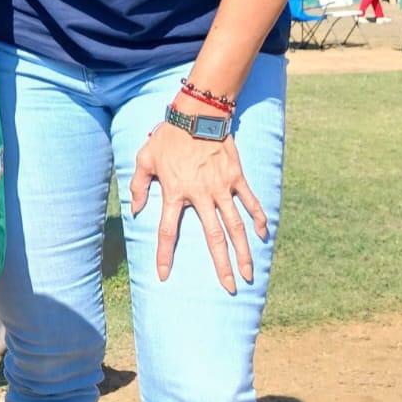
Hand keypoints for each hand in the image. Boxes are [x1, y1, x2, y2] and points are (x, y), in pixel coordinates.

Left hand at [129, 119, 267, 293]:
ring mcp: (221, 188)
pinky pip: (250, 201)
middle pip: (213, 238)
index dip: (165, 256)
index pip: (167, 232)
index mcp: (175, 193)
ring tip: (249, 273)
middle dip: (221, 265)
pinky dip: (258, 217)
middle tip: (230, 288)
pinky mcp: (236, 177)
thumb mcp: (144, 158)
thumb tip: (137, 210)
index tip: (164, 276)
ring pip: (235, 226)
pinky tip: (264, 234)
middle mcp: (200, 195)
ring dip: (243, 251)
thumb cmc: (168, 136)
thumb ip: (139, 186)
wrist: (197, 113)